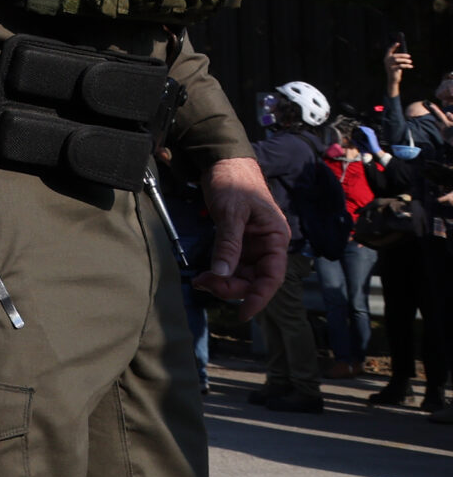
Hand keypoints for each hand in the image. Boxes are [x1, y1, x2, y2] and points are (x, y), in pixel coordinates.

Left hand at [193, 155, 288, 318]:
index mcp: (276, 238)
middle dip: (231, 287)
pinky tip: (203, 275)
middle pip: (255, 279)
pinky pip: (230, 265)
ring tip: (200, 280)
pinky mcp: (237, 242)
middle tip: (205, 284)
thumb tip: (221, 274)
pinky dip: (218, 272)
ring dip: (222, 282)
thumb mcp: (231, 213)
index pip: (272, 276)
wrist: (223, 162)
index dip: (260, 297)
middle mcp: (267, 245)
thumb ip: (228, 244)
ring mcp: (252, 245)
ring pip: (241, 275)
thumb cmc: (234, 182)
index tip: (243, 314)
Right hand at [382, 45, 410, 96]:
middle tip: (409, 56)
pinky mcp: (392, 70)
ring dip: (405, 60)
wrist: (393, 80)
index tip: (398, 43)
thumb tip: (404, 53)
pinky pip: (400, 66)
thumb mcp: (396, 63)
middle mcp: (386, 61)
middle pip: (394, 56)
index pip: (389, 50)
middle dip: (402, 55)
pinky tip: (411, 66)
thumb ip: (398, 58)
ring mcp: (388, 65)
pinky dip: (407, 66)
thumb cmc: (396, 70)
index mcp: (387, 58)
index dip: (393, 46)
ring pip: (397, 60)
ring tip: (410, 61)